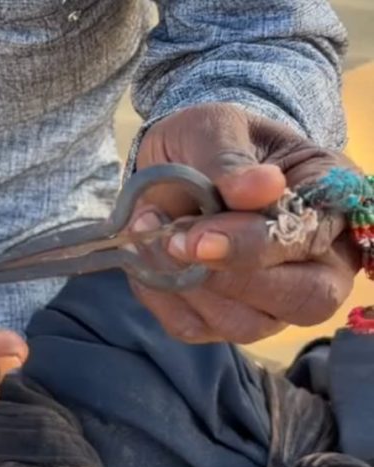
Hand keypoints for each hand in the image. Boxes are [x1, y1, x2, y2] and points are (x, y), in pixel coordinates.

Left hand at [130, 103, 360, 343]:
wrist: (177, 161)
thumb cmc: (210, 141)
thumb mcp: (214, 129)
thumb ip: (231, 157)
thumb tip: (262, 187)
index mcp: (330, 201)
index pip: (311, 240)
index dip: (253, 246)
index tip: (196, 238)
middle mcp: (320, 261)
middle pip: (304, 300)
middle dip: (229, 278)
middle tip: (172, 242)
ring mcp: (277, 299)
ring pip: (245, 325)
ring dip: (187, 286)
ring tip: (152, 235)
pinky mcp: (227, 318)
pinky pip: (196, 328)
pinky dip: (161, 298)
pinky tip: (146, 259)